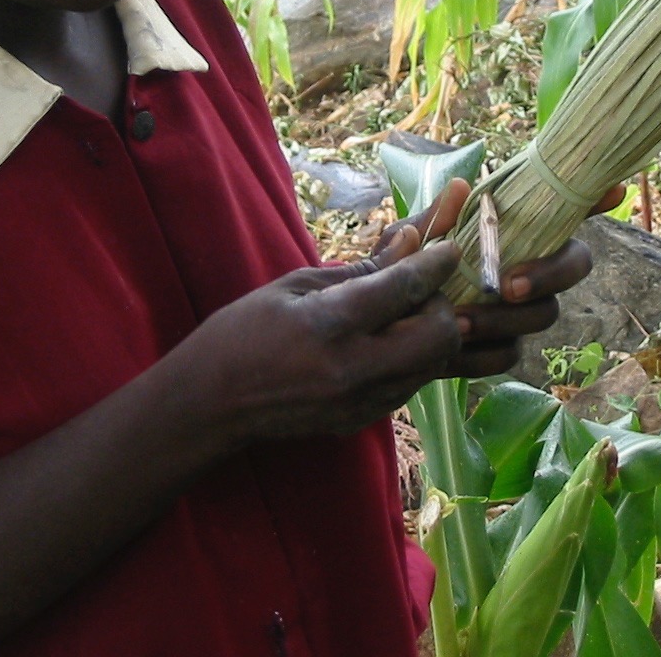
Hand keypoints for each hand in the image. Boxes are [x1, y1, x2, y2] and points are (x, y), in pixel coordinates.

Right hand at [181, 237, 463, 441]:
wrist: (211, 404)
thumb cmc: (243, 332)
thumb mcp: (295, 285)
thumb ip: (361, 268)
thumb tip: (411, 240)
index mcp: (331, 325)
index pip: (405, 288)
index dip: (435, 263)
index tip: (449, 248)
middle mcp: (355, 369)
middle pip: (439, 336)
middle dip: (443, 306)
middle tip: (422, 290)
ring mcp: (363, 402)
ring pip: (434, 365)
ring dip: (433, 334)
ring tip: (406, 313)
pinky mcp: (364, 420)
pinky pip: (412, 384)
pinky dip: (414, 358)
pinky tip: (387, 342)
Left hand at [371, 179, 624, 378]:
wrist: (375, 326)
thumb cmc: (402, 268)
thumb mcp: (409, 240)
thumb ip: (434, 219)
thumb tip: (461, 187)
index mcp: (513, 230)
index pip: (564, 210)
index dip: (594, 199)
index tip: (614, 190)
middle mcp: (530, 266)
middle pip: (575, 264)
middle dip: (548, 275)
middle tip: (507, 287)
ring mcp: (521, 310)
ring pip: (542, 315)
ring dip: (504, 319)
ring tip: (460, 322)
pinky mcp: (501, 347)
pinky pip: (509, 355)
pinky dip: (481, 353)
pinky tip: (453, 350)